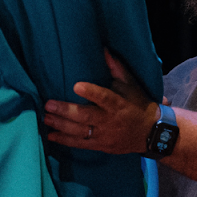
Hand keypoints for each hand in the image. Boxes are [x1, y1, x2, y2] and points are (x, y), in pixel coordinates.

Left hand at [43, 50, 157, 154]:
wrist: (151, 134)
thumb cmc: (138, 104)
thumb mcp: (131, 85)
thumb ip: (116, 69)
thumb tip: (104, 50)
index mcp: (118, 104)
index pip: (104, 98)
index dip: (91, 92)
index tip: (76, 86)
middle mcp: (110, 121)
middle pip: (86, 117)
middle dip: (66, 111)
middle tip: (48, 105)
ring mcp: (104, 135)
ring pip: (80, 132)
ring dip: (61, 125)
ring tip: (46, 118)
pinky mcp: (101, 146)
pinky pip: (81, 144)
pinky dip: (65, 141)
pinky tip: (51, 135)